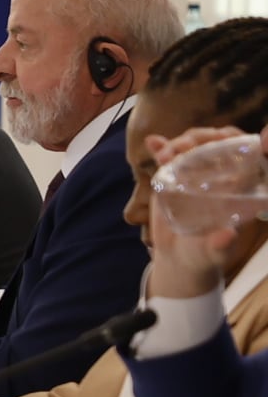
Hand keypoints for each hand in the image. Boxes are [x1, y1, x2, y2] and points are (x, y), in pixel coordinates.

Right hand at [143, 125, 253, 296]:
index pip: (243, 154)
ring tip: (164, 156)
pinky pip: (168, 158)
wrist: (179, 259)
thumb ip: (221, 245)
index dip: (235, 140)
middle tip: (184, 147)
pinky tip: (153, 142)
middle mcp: (218, 176)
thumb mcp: (215, 252)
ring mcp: (193, 175)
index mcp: (236, 188)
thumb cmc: (206, 255)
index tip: (223, 136)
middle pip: (214, 144)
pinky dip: (161, 147)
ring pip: (191, 147)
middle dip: (200, 138)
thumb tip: (227, 235)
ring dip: (178, 144)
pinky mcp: (171, 178)